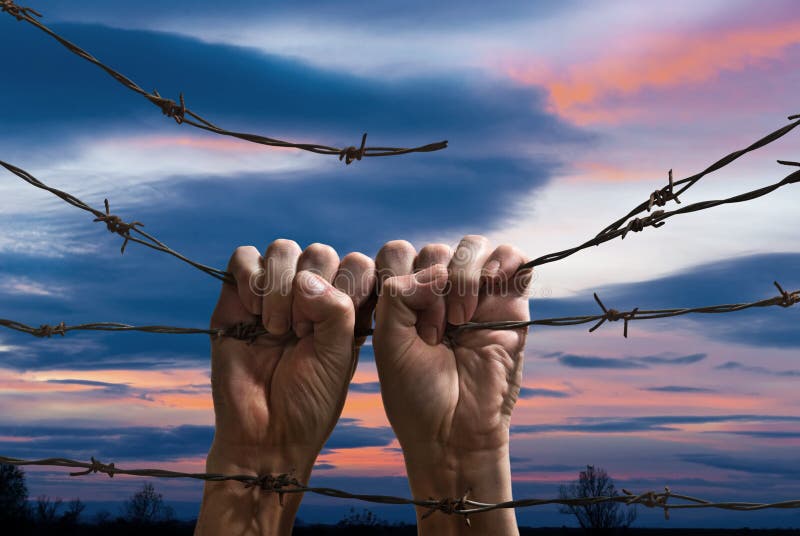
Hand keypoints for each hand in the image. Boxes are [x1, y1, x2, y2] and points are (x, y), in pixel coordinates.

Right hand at [196, 240, 375, 535]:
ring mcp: (272, 293)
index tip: (337, 329)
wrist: (266, 434)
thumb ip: (337, 310)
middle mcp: (310, 294)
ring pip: (282, 249)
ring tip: (277, 328)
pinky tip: (253, 314)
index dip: (348, 286)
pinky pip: (244, 258)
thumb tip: (304, 277)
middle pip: (318, 252)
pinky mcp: (236, 296)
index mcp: (344, 306)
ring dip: (279, 287)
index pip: (356, 263)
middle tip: (301, 334)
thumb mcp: (339, 355)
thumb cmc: (309, 401)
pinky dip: (250, 278)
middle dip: (311, 291)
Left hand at [373, 236, 530, 534]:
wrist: (453, 433)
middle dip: (432, 289)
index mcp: (405, 299)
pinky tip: (491, 281)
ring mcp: (476, 297)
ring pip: (471, 247)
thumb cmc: (416, 394)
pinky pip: (513, 258)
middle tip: (434, 334)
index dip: (400, 282)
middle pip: (435, 249)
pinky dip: (504, 259)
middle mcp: (440, 293)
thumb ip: (397, 294)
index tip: (403, 327)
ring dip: (463, 276)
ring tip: (460, 319)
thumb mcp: (390, 341)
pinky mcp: (511, 304)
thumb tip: (436, 269)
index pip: (399, 253)